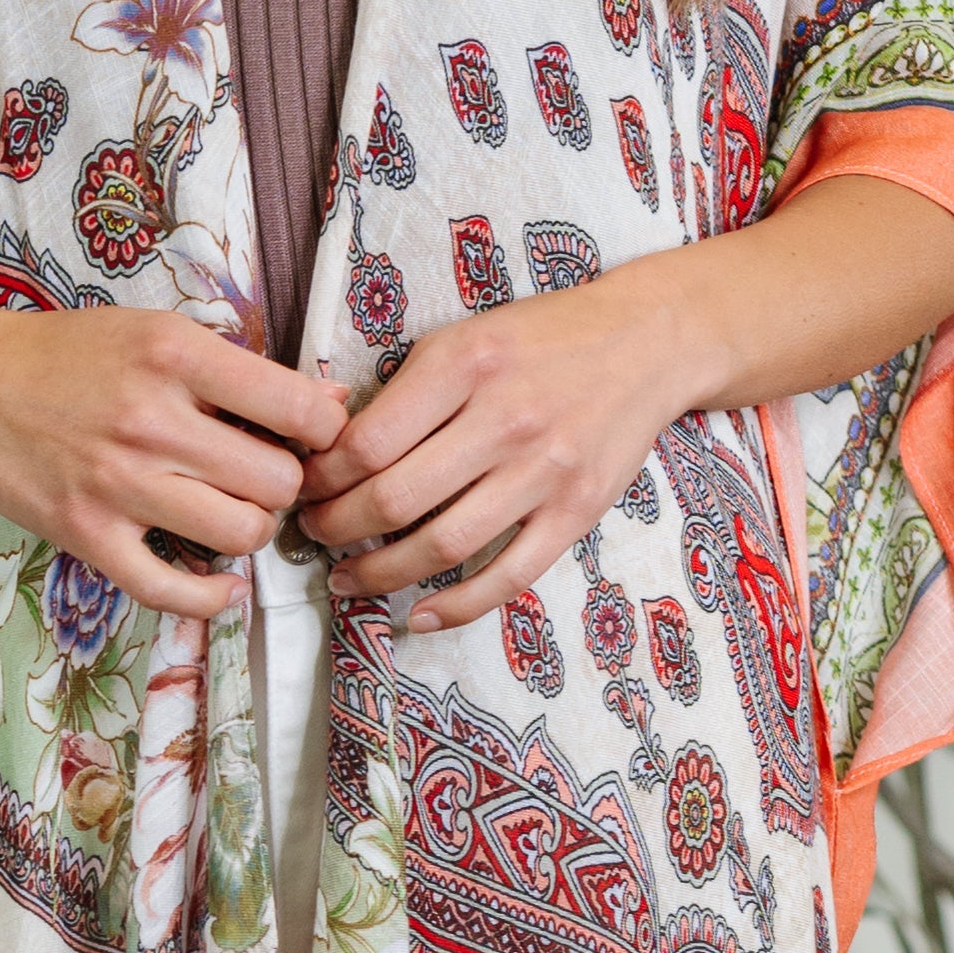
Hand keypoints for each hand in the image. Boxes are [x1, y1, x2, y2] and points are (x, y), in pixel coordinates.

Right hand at [0, 300, 353, 614]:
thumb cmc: (67, 354)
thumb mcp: (156, 334)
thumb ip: (239, 370)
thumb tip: (331, 404)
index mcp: (175, 356)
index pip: (298, 410)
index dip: (322, 432)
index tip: (308, 439)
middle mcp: (151, 420)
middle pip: (277, 481)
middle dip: (284, 485)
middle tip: (262, 478)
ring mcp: (117, 483)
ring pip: (241, 533)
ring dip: (251, 531)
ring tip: (232, 513)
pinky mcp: (87, 534)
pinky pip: (172, 591)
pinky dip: (211, 597)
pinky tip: (221, 583)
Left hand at [297, 269, 709, 626]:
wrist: (648, 342)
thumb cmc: (543, 338)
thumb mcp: (465, 337)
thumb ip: (405, 388)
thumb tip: (330, 443)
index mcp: (466, 364)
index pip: (367, 442)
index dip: (322, 477)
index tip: (306, 487)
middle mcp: (505, 419)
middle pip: (395, 499)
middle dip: (336, 527)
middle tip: (313, 533)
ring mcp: (545, 471)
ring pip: (442, 546)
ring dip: (379, 573)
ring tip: (346, 577)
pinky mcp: (577, 511)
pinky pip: (508, 576)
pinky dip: (456, 607)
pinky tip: (416, 615)